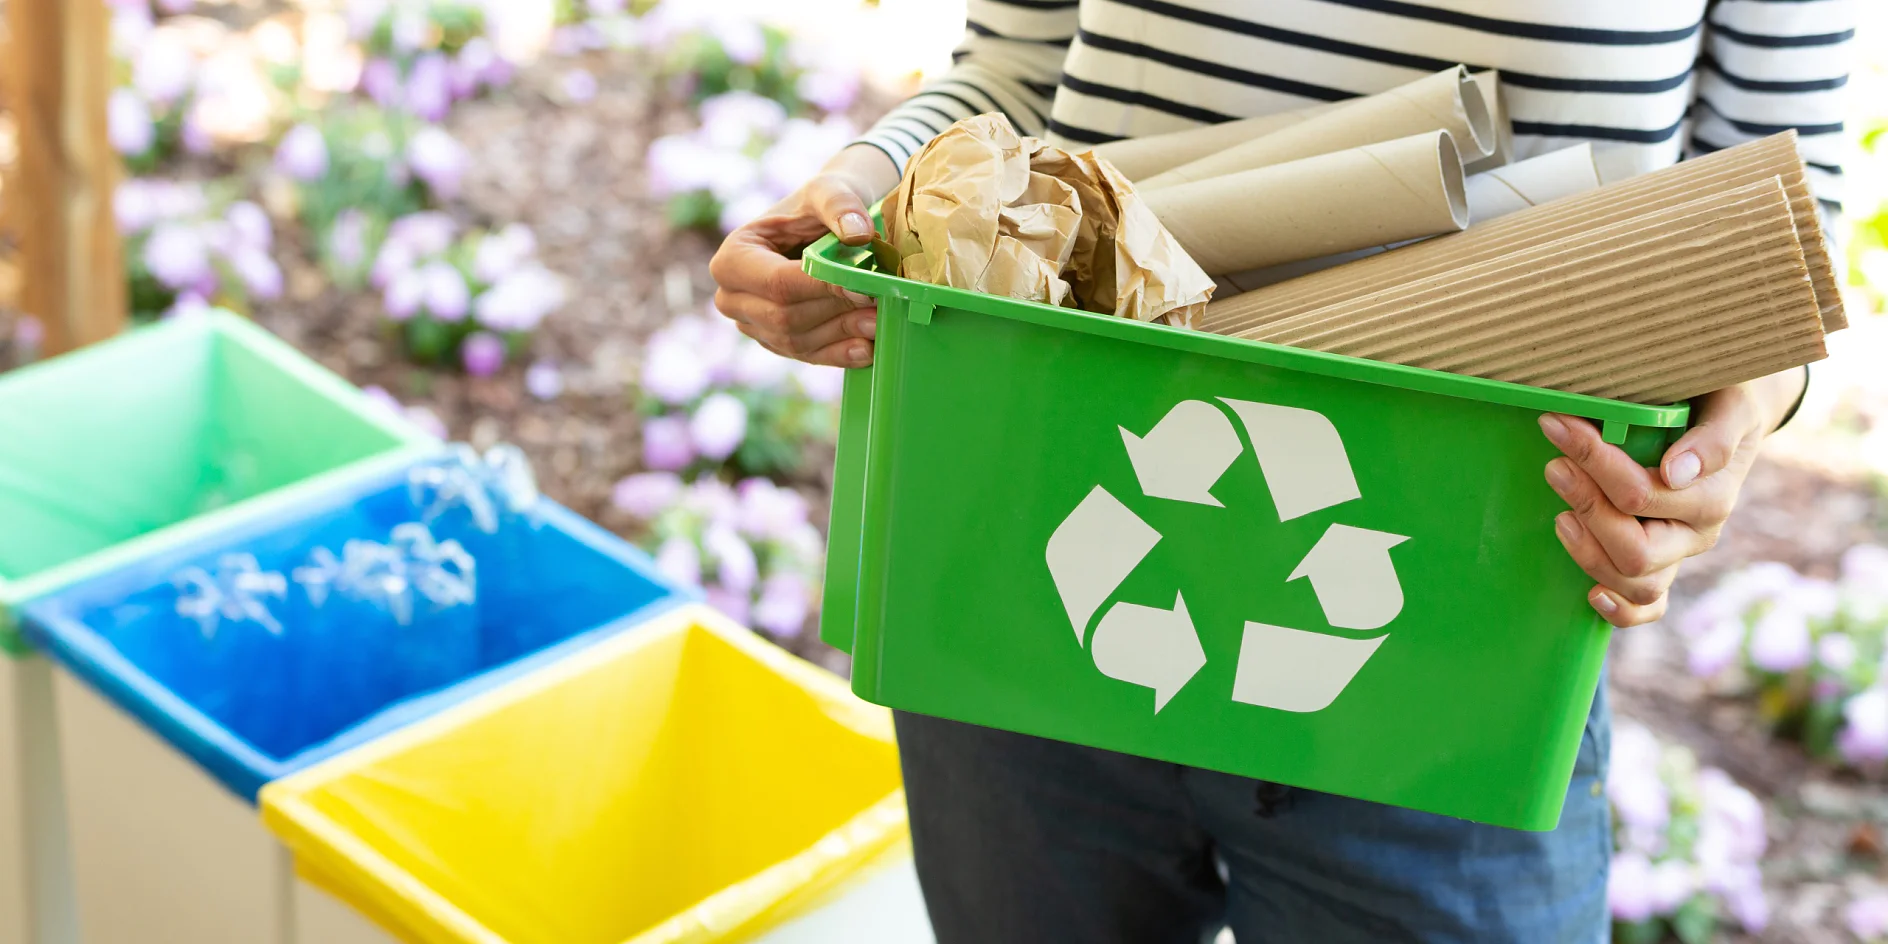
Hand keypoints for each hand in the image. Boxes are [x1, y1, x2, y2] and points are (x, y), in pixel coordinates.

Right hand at [709, 144, 898, 367]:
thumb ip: (840, 204)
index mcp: (733, 258)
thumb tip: (859, 233)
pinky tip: (868, 348)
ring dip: (842, 334)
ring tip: (882, 322)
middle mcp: (732, 297)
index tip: (863, 287)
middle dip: (835, 313)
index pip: (777, 283)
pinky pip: (807, 356)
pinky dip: (839, 354)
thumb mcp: (827, 190)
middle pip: (785, 317)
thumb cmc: (817, 206)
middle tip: (881, 306)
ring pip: (797, 341)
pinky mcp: (776, 343)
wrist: (822, 227)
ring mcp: (753, 325)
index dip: (821, 288)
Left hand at [1538, 369, 1805, 626]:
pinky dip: (1621, 611)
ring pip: (1635, 583)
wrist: (1727, 415)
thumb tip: (1677, 472)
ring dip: (1589, 553)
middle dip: (1587, 507)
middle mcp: (1697, 533)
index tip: (1556, 425)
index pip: (1641, 494)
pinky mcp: (1662, 568)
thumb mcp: (1728, 404)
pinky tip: (1592, 596)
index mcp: (1713, 495)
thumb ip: (1713, 437)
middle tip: (1555, 466)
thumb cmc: (1719, 401)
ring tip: (1561, 516)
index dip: (1593, 461)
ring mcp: (1678, 556)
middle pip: (1634, 549)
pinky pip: (1648, 608)